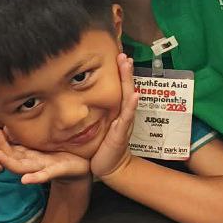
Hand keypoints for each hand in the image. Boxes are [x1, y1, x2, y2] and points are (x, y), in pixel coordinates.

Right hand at [0, 128, 89, 184]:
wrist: (78, 168)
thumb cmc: (56, 153)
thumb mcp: (36, 142)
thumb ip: (21, 137)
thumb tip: (5, 123)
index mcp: (23, 154)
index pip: (3, 147)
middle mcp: (28, 162)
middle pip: (8, 156)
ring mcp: (40, 168)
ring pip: (20, 167)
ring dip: (7, 162)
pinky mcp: (55, 172)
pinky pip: (44, 176)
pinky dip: (34, 178)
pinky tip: (25, 180)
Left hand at [91, 53, 138, 178]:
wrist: (110, 167)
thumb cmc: (104, 146)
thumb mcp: (102, 125)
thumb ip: (99, 112)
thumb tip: (88, 96)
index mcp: (118, 112)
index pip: (121, 88)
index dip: (121, 73)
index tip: (119, 55)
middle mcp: (124, 114)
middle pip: (127, 88)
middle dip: (126, 71)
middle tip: (125, 54)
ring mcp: (124, 123)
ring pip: (129, 98)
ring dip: (129, 80)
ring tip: (128, 65)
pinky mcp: (121, 134)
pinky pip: (128, 117)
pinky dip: (132, 106)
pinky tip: (135, 95)